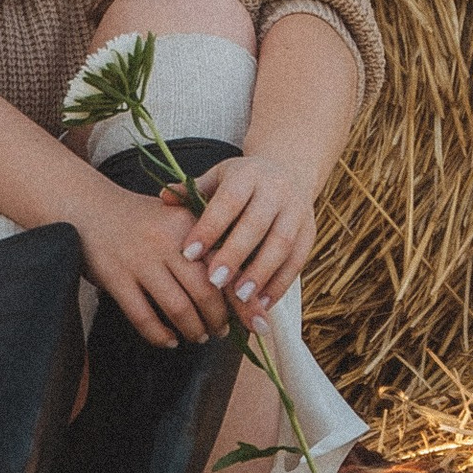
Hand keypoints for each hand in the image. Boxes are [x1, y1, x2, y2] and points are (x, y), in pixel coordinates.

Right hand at [71, 174, 236, 346]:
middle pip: (206, 291)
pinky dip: (160, 335)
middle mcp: (167, 241)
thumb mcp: (177, 216)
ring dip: (193, 330)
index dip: (241, 297)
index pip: (225, 265)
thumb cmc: (140, 218)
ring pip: (178, 308)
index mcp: (189, 224)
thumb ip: (206, 241)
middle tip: (222, 331)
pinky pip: (143, 317)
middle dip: (219, 319)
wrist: (89, 207)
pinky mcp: (115, 278)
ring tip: (198, 336)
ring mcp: (140, 260)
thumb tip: (238, 281)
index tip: (251, 318)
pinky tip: (168, 339)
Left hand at [174, 153, 318, 327]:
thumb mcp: (218, 178)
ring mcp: (297, 211)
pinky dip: (280, 283)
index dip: (209, 227)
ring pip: (281, 244)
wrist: (290, 170)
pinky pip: (297, 260)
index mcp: (248, 175)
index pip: (228, 200)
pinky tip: (261, 302)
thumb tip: (163, 198)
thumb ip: (193, 191)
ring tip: (239, 297)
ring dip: (261, 273)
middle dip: (235, 254)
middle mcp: (276, 190)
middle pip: (256, 224)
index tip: (188, 254)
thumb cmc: (243, 181)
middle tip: (214, 282)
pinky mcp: (310, 232)